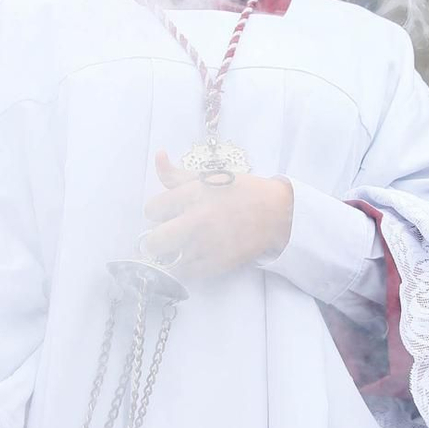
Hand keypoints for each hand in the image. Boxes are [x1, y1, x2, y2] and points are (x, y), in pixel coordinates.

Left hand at [141, 152, 292, 280]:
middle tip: (166, 236)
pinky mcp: (218, 263)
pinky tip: (195, 256)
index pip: (152, 209)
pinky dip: (187, 267)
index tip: (167, 213)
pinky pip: (187, 272)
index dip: (157, 212)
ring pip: (169, 260)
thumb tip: (158, 155)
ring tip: (182, 247)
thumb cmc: (242, 191)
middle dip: (155, 239)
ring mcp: (207, 244)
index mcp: (192, 195)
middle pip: (154, 241)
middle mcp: (196, 220)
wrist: (276, 211)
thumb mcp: (209, 177)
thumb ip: (178, 173)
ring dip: (172, 254)